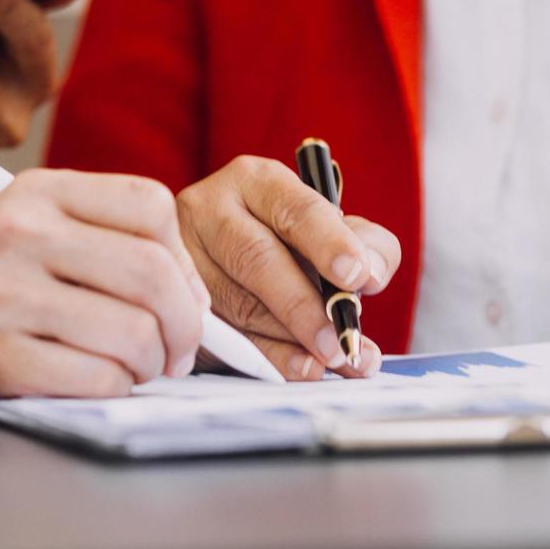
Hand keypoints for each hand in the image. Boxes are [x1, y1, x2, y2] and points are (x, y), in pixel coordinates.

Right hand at [0, 169, 209, 399]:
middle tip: (179, 349)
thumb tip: (195, 294)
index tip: (185, 295)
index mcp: (37, 191)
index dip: (185, 260)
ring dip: (150, 364)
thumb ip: (104, 238)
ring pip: (133, 332)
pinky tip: (100, 383)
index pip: (151, 206)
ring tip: (137, 369)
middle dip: (184, 324)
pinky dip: (115, 388)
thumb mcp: (27, 224)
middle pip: (153, 273)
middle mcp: (19, 231)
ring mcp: (3, 293)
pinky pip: (96, 377)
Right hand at [177, 156, 401, 381]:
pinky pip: (223, 336)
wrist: (231, 266)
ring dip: (292, 339)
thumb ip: (365, 244)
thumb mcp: (331, 231)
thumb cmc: (289, 244)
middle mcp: (210, 209)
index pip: (294, 208)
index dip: (328, 242)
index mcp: (255, 181)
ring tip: (334, 359)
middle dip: (306, 304)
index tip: (357, 275)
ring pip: (239, 303)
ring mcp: (184, 258)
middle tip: (343, 338)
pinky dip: (268, 357)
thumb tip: (372, 273)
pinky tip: (301, 367)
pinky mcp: (177, 304)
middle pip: (258, 258)